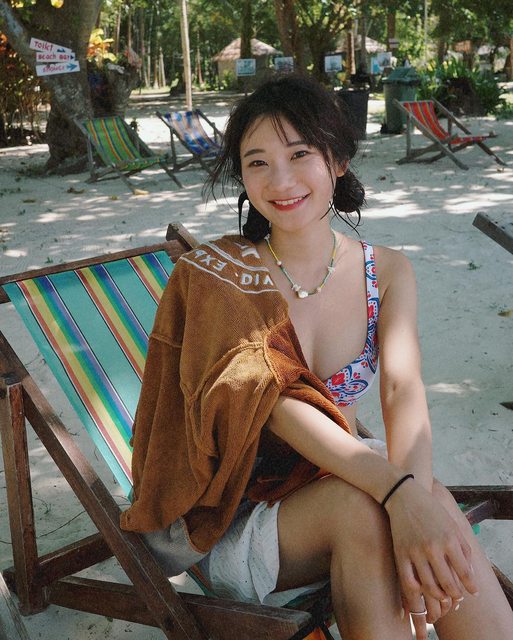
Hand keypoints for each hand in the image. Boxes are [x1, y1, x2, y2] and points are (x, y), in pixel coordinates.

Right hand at [384, 478, 477, 632]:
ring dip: (438, 597)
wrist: (403, 495)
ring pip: (429, 587)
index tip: (472, 591)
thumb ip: (464, 549)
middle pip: (448, 584)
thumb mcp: (452, 525)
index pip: (465, 573)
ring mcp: (415, 552)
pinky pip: (409, 581)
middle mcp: (433, 547)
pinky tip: (422, 592)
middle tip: (456, 596)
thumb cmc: (430, 509)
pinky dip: (417, 593)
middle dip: (455, 595)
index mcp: (449, 539)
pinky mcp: (400, 553)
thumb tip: (470, 574)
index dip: (471, 586)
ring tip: (442, 596)